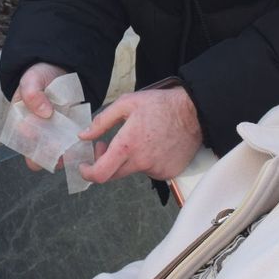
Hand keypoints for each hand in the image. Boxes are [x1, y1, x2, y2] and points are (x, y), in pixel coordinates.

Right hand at [12, 62, 69, 170]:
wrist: (58, 70)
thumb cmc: (40, 77)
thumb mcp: (32, 80)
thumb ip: (32, 93)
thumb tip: (43, 112)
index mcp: (20, 124)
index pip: (22, 144)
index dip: (32, 146)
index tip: (44, 139)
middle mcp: (34, 134)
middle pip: (38, 156)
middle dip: (48, 156)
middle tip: (60, 147)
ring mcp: (52, 136)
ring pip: (56, 156)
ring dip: (65, 156)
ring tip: (74, 148)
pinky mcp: (68, 134)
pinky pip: (73, 148)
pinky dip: (79, 149)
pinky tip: (85, 145)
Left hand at [78, 87, 202, 183]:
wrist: (194, 113)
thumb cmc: (160, 105)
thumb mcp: (127, 103)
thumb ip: (102, 121)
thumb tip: (84, 136)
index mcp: (127, 146)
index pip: (101, 174)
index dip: (87, 173)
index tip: (84, 165)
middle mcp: (141, 162)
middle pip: (112, 175)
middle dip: (103, 163)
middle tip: (105, 145)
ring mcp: (156, 170)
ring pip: (131, 171)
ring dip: (127, 159)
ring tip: (137, 138)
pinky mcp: (168, 173)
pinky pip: (149, 171)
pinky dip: (145, 161)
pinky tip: (153, 144)